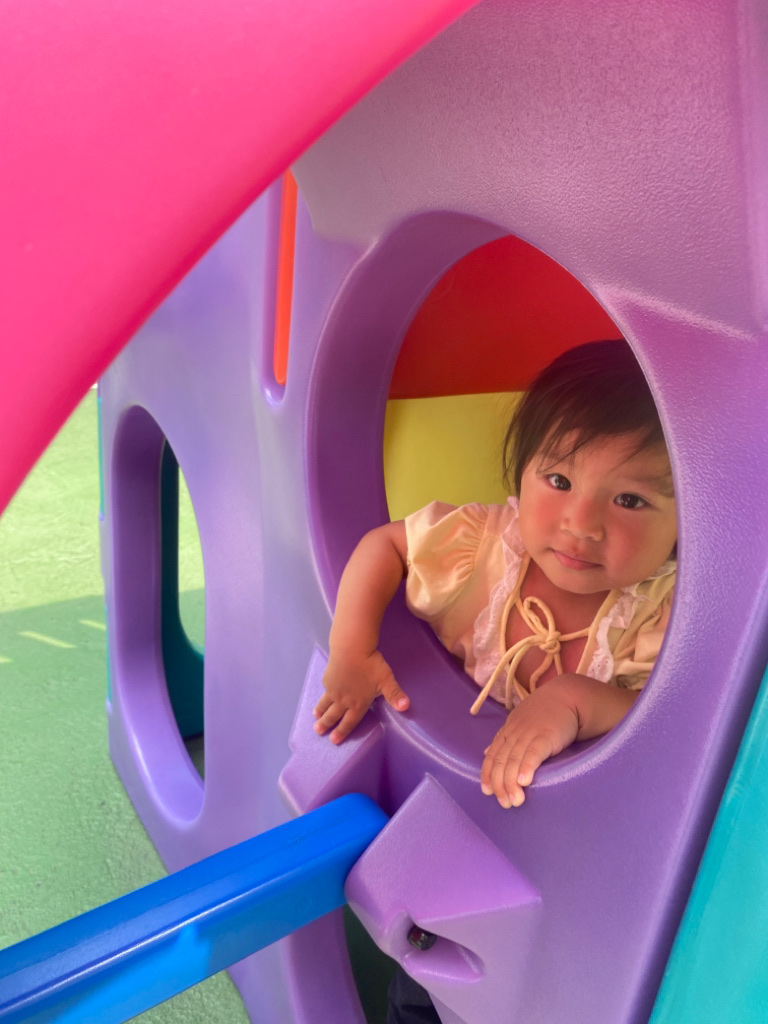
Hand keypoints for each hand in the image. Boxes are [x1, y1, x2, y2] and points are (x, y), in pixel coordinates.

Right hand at [313, 649, 409, 743]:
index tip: (333, 740)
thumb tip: (406, 707)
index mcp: (358, 704)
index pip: (349, 722)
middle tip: (318, 731)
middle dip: (326, 725)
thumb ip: (395, 695)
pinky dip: (321, 696)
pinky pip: (324, 690)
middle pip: (333, 715)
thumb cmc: (371, 665)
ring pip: (325, 704)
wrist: (351, 649)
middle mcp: (343, 700)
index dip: (341, 732)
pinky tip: (321, 696)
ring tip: (315, 717)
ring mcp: (333, 690)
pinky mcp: (327, 678)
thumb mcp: (386, 680)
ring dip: (320, 712)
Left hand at [480, 681, 578, 807]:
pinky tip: (524, 781)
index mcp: (508, 731)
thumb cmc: (544, 713)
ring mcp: (529, 734)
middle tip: (505, 803)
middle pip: (501, 761)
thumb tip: (486, 753)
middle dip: (500, 784)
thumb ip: (504, 739)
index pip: (492, 755)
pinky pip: (533, 753)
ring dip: (512, 783)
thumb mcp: (519, 723)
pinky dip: (527, 767)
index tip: (487, 792)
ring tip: (515, 800)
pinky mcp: (545, 736)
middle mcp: (515, 733)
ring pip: (514, 760)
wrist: (567, 696)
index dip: (488, 774)